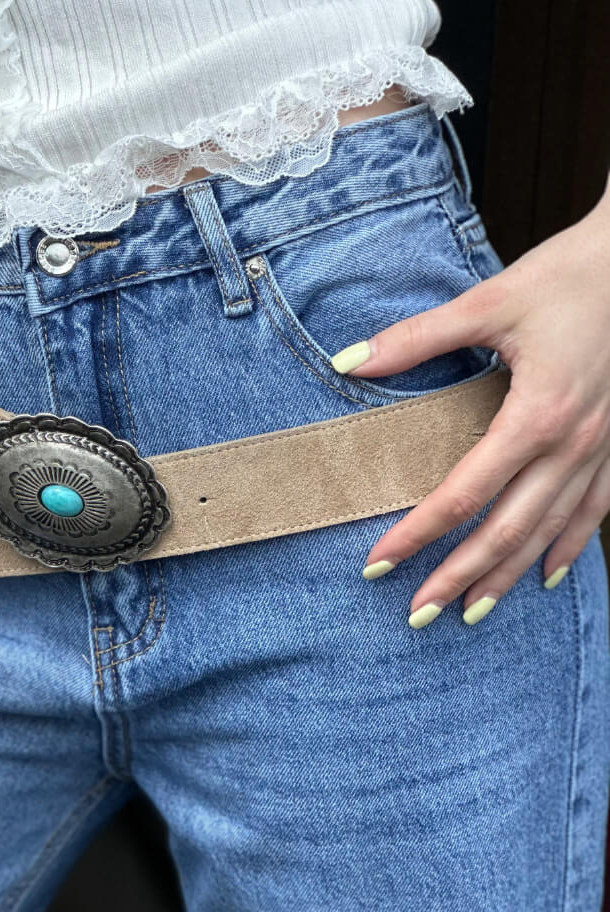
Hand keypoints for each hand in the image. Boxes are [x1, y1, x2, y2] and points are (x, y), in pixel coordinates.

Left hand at [331, 178, 609, 627]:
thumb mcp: (489, 303)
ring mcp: (602, 450)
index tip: (379, 564)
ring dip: (508, 575)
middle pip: (507, 529)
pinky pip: (595, 511)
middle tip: (418, 613)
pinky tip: (545, 575)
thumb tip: (347, 361)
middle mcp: (572, 445)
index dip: (418, 534)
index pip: (463, 494)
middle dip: (460, 576)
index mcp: (535, 416)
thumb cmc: (570, 277)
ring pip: (550, 531)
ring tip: (471, 612)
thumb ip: (416, 339)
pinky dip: (567, 547)